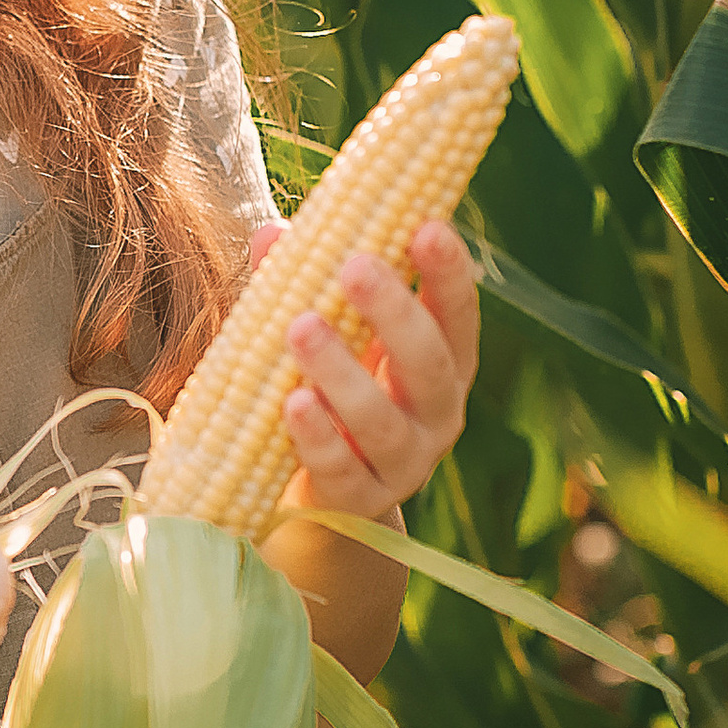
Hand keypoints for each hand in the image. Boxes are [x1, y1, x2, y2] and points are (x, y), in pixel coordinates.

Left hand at [243, 217, 479, 522]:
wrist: (320, 498)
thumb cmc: (331, 394)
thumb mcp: (327, 336)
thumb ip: (301, 285)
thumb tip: (271, 234)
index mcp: (442, 362)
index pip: (456, 313)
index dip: (448, 271)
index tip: (427, 226)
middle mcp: (437, 413)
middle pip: (427, 362)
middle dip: (393, 312)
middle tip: (355, 266)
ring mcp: (404, 462)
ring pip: (381, 420)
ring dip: (341, 372)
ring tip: (301, 327)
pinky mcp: (361, 501)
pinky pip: (341, 470)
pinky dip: (317, 436)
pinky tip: (294, 402)